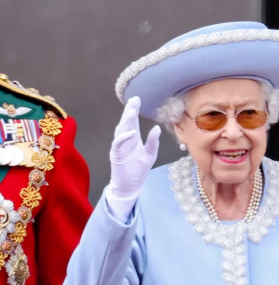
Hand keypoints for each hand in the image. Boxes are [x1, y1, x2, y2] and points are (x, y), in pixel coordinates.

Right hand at [106, 97, 160, 220]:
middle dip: (129, 111)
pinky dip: (124, 137)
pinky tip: (131, 132)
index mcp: (133, 138)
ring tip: (132, 112)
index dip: (134, 110)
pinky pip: (118, 143)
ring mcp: (120, 146)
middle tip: (133, 100)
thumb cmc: (139, 169)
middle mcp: (125, 139)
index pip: (133, 122)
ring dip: (126, 122)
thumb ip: (153, 142)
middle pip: (126, 122)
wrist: (130, 185)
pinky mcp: (116, 154)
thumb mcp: (150, 154)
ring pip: (121, 130)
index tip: (137, 99)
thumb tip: (157, 128)